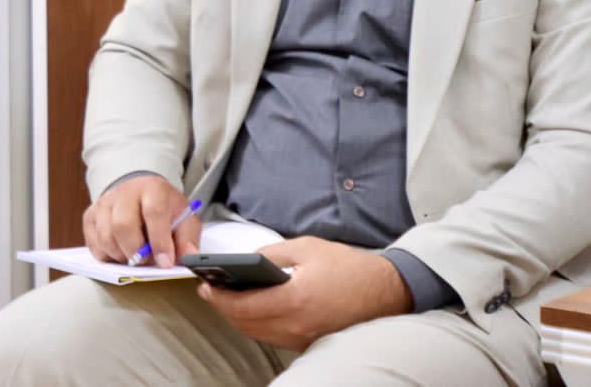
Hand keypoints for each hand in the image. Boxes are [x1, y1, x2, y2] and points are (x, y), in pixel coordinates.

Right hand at [81, 174, 201, 267]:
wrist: (139, 191)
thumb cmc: (163, 207)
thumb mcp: (184, 218)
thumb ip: (188, 238)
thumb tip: (188, 258)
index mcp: (152, 189)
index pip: (153, 213)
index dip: (159, 241)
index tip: (165, 262)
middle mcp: (124, 193)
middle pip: (122, 226)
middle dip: (135, 252)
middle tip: (146, 261)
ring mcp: (104, 203)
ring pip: (105, 237)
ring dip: (121, 256)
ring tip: (134, 257)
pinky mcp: (90, 215)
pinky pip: (93, 243)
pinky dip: (106, 256)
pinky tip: (120, 253)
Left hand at [197, 236, 412, 350]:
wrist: (386, 290)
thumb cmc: (348, 266)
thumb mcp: (306, 248)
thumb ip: (270, 254)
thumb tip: (245, 262)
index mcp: (294, 299)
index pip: (243, 306)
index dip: (218, 298)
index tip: (205, 286)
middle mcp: (297, 324)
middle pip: (246, 324)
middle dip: (223, 308)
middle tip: (210, 291)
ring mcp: (304, 337)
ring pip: (258, 334)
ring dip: (239, 318)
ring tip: (226, 298)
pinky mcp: (310, 341)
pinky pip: (274, 337)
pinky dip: (258, 325)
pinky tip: (252, 309)